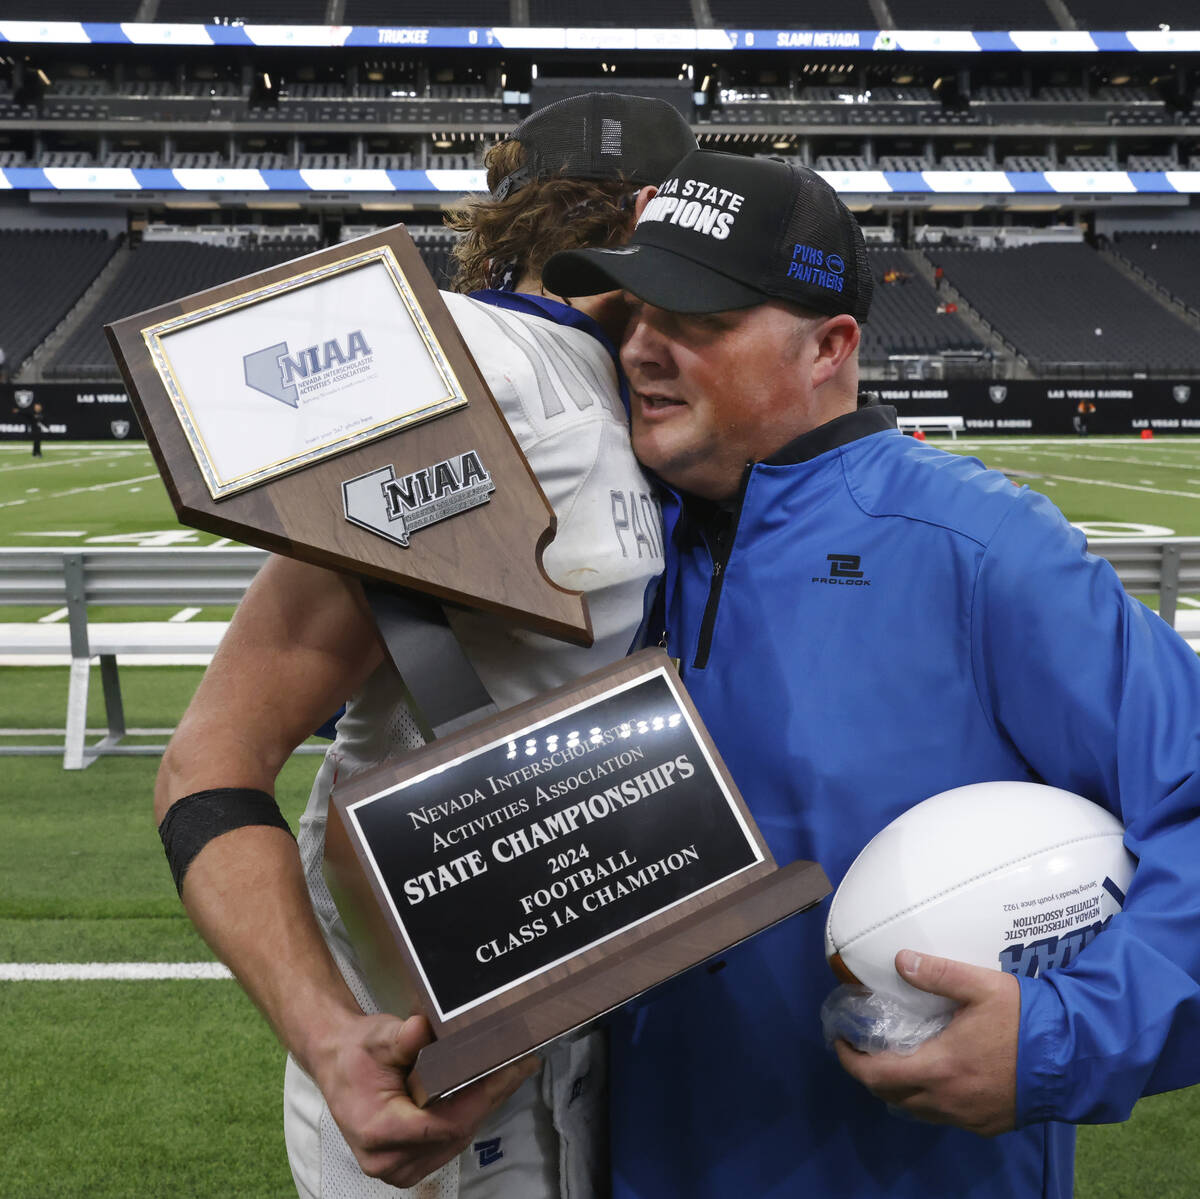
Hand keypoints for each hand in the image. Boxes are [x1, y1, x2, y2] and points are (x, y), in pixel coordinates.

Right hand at [315, 1011, 539, 1186]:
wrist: (337, 1063)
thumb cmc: (357, 1052)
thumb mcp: (377, 1037)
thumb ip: (401, 1037)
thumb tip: (422, 1028)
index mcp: (379, 1130)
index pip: (445, 1124)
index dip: (482, 1098)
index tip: (508, 1069)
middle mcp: (388, 1159)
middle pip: (456, 1133)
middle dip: (492, 1097)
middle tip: (522, 1065)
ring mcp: (397, 1168)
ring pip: (456, 1140)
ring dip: (485, 1107)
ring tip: (512, 1073)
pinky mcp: (407, 1164)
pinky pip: (448, 1142)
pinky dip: (469, 1115)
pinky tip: (488, 1090)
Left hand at [833, 950, 1019, 1136]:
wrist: (1074, 1059)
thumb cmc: (1025, 1020)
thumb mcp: (980, 986)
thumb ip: (937, 973)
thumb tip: (900, 960)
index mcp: (939, 1067)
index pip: (877, 1075)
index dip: (851, 1060)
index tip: (840, 1040)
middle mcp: (947, 1100)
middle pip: (890, 1096)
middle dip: (868, 1074)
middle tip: (860, 1048)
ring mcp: (968, 1117)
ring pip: (916, 1110)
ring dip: (896, 1089)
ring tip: (890, 1060)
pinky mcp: (987, 1125)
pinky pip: (942, 1116)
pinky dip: (925, 1100)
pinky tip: (930, 1077)